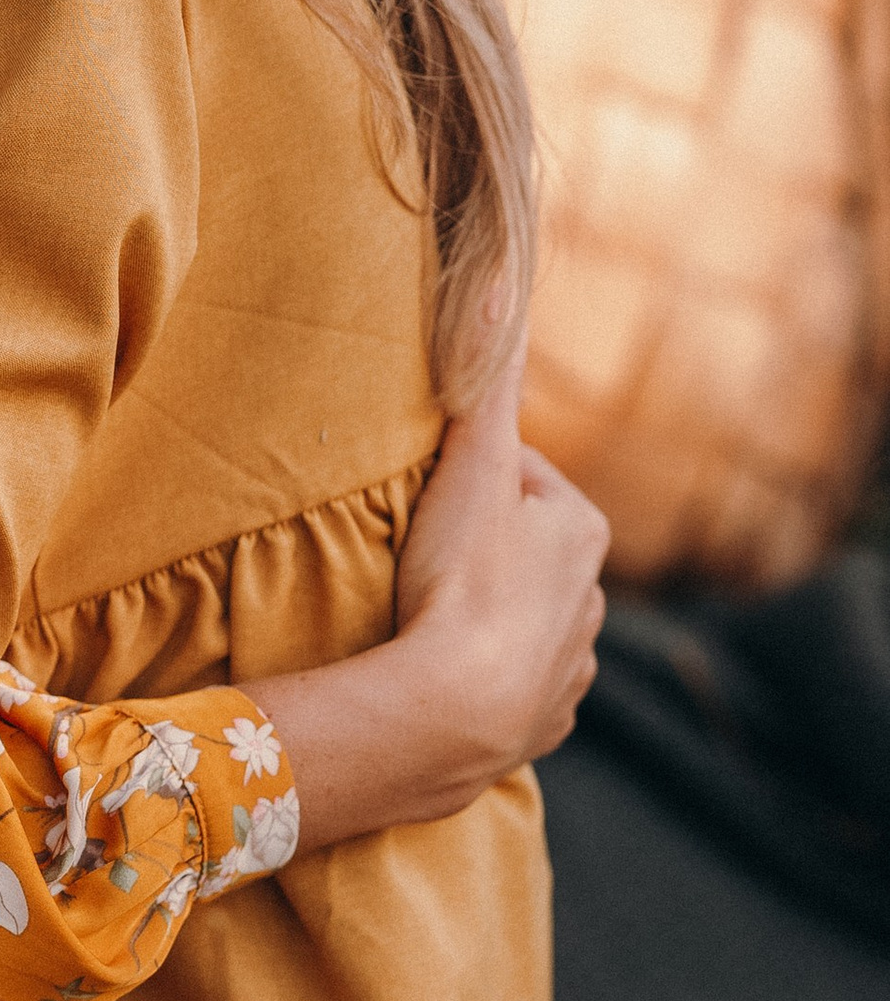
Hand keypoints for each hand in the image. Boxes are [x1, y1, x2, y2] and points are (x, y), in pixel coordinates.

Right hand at [245, 335, 606, 850]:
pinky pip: (509, 686)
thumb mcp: (471, 461)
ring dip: (474, 614)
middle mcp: (592, 600)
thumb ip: (486, 374)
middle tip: (409, 554)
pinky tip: (435, 669)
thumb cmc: (461, 578)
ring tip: (417, 616)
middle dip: (472, 548)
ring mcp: (569, 669)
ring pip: (516, 619)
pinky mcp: (539, 725)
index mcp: (582, 529)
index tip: (418, 496)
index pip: (517, 478)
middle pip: (518, 550)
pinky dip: (476, 675)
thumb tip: (499, 275)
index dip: (463, 478)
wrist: (452, 711)